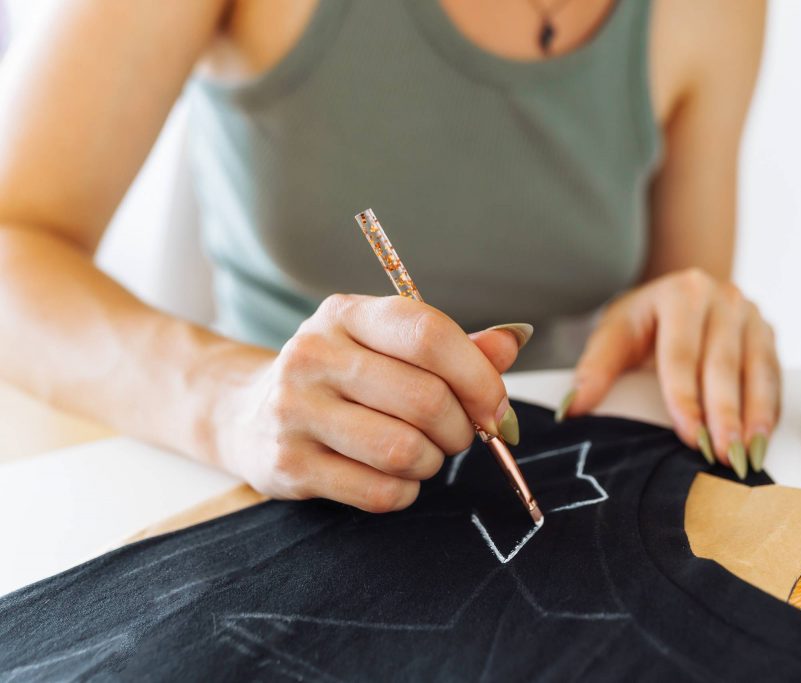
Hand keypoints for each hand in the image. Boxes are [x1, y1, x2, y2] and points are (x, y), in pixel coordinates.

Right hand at [210, 294, 530, 511]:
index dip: (478, 376)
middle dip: (461, 429)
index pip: (428, 335)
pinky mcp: (287, 465)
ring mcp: (294, 411)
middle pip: (425, 400)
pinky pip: (378, 492)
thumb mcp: (387, 346)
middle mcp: (314, 355)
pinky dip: (404, 492)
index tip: (495, 406)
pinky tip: (394, 478)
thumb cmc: (341, 378)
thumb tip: (513, 341)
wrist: (246, 412)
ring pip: (404, 450)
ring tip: (423, 454)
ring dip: (432, 462)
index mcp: (346, 314)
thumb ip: (453, 347)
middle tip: (457, 435)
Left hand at [558, 269, 780, 477]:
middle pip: (722, 365)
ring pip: (755, 371)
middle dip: (724, 416)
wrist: (681, 290)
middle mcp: (721, 298)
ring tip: (747, 457)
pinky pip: (772, 376)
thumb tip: (571, 411)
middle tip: (723, 457)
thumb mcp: (615, 333)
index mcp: (680, 294)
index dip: (686, 399)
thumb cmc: (645, 319)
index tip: (689, 437)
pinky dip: (768, 410)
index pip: (681, 355)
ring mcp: (749, 314)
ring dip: (753, 418)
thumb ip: (595, 370)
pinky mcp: (767, 333)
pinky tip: (761, 440)